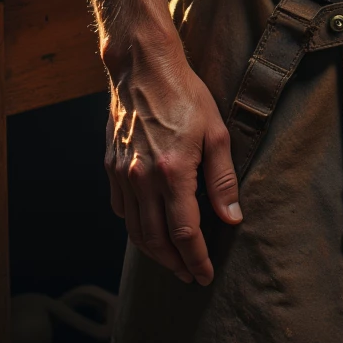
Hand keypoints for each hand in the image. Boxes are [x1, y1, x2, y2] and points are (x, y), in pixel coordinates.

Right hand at [105, 41, 241, 285]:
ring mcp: (122, 174)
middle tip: (189, 274)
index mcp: (172, 172)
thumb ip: (223, 179)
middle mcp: (142, 179)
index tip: (204, 275)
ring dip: (154, 252)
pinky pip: (120, 210)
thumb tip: (232, 218)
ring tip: (172, 260)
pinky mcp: (110, 166)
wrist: (143, 67)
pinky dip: (134, 228)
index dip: (197, 259)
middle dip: (175, 264)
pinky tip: (148, 229)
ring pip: (135, 231)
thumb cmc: (184, 94)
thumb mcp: (216, 131)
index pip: (185, 233)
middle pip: (157, 240)